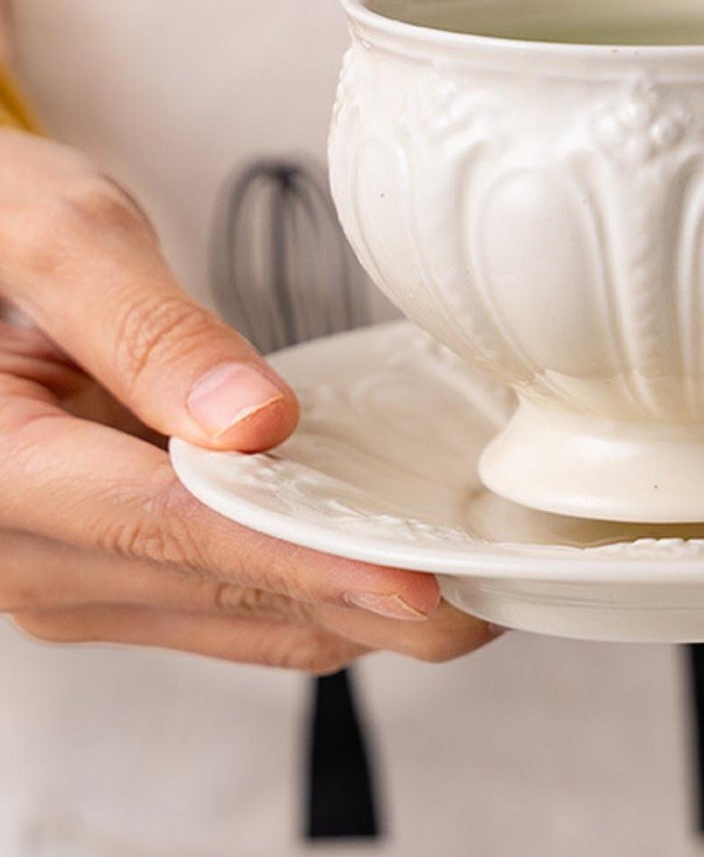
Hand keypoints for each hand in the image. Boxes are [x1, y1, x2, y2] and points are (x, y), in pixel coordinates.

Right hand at [0, 132, 498, 666]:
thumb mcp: (56, 237)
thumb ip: (148, 329)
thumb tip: (256, 423)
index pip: (172, 526)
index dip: (306, 560)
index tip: (420, 584)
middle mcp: (19, 554)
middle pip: (219, 591)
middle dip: (364, 604)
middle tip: (501, 592)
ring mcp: (63, 578)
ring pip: (233, 619)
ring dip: (351, 613)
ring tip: (475, 587)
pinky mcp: (104, 576)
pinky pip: (223, 606)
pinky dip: (313, 594)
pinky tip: (395, 565)